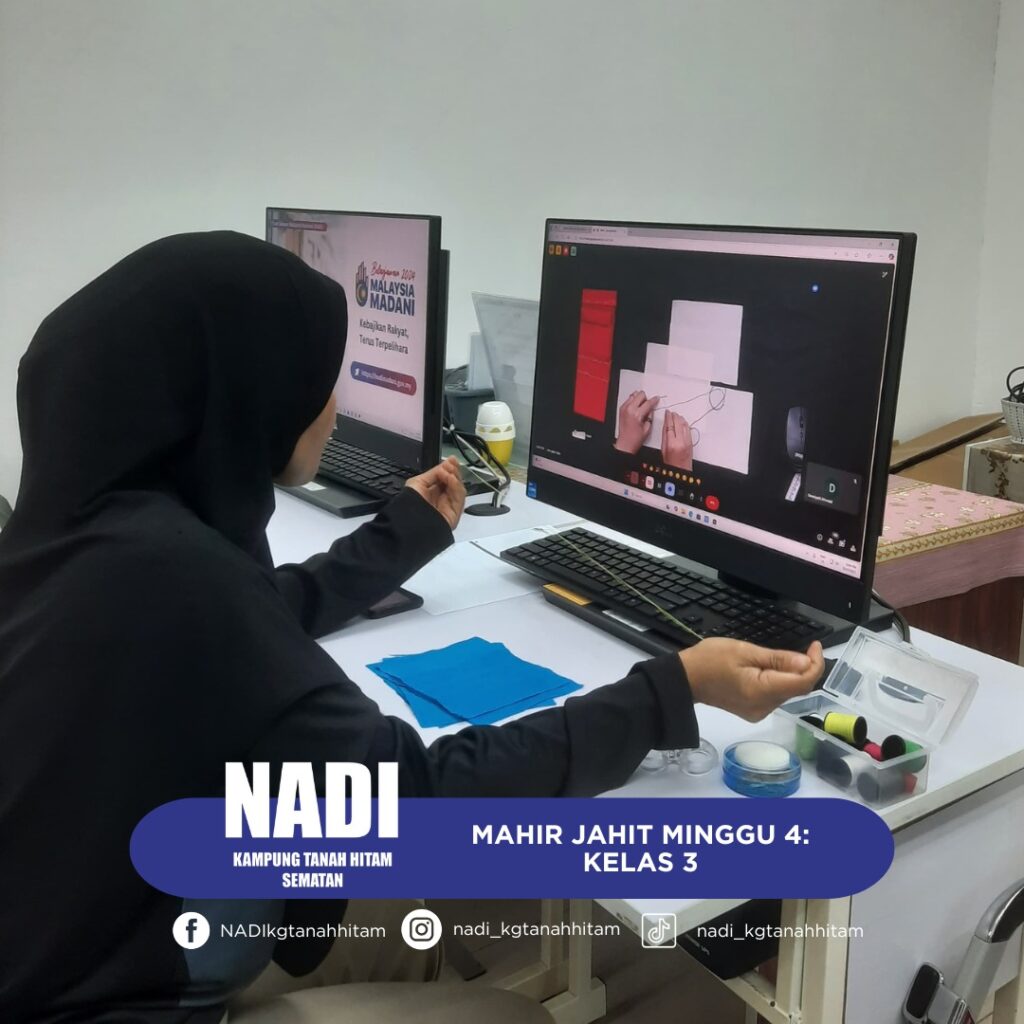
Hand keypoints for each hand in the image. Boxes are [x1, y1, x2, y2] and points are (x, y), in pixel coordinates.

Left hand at [406, 456, 465, 529]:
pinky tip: (450, 479)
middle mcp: (441, 500)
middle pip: (455, 484)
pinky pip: (460, 498)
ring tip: (447, 471)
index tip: (451, 460)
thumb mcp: (419, 482)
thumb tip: (446, 465)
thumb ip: (434, 473)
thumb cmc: (409, 506)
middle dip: (454, 472)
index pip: (446, 479)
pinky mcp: (455, 514)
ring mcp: (449, 507)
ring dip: (455, 478)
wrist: (409, 524)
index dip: (449, 469)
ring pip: (459, 490)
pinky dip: (457, 486)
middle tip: (452, 463)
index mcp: (432, 493)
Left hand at [614, 391, 658, 453]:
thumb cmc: (634, 439)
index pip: (648, 402)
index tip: (656, 398)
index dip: (654, 400)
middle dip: (646, 398)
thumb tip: (650, 409)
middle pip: (640, 394)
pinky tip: (636, 407)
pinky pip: (628, 400)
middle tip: (648, 404)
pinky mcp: (621, 410)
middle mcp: (629, 409)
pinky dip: (633, 401)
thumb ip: (650, 416)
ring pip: (633, 395)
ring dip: (638, 398)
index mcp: (637, 414)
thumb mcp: (647, 428)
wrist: (625, 443)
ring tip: (641, 405)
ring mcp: (624, 408)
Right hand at [661, 410, 692, 469]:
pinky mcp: (691, 442)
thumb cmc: (670, 463)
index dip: (668, 418)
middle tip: (671, 412)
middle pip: (678, 424)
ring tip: (677, 415)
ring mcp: (687, 441)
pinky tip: (683, 422)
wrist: (681, 471)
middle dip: (674, 416)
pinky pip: (688, 430)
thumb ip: (664, 436)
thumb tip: (665, 425)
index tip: (667, 413)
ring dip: (680, 419)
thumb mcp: (663, 450)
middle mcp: (681, 441)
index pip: (669, 426)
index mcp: (671, 443)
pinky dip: (685, 424)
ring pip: (684, 425)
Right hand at [680, 638, 824, 721]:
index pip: (803, 683)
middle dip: (802, 668)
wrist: (685, 679)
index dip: (815, 664)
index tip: (815, 646)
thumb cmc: (710, 660)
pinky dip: (778, 681)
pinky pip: (775, 696)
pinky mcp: (754, 711)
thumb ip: (777, 658)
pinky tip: (764, 670)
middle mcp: (764, 707)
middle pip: (796, 688)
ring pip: (787, 692)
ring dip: (789, 674)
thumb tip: (806, 662)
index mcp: (761, 692)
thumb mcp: (744, 651)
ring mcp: (759, 712)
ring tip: (769, 658)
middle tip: (796, 648)